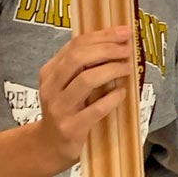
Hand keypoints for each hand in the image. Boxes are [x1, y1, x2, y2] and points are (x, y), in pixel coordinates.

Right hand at [32, 26, 132, 170]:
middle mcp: (51, 87)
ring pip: (86, 80)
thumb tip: (119, 39)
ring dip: (112, 69)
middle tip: (127, 49)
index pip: (75, 44)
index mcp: (50, 71)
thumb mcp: (68, 82)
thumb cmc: (67, 107)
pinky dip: (113, 97)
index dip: (103, 35)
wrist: (49, 145)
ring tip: (127, 67)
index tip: (124, 31)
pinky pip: (96, 109)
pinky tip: (122, 92)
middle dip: (108, 49)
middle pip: (79, 58)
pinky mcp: (71, 128)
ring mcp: (59, 109)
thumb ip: (86, 63)